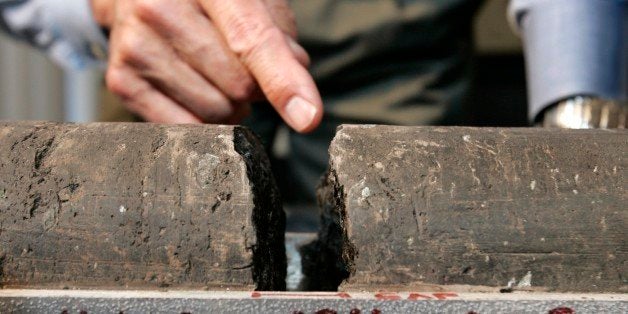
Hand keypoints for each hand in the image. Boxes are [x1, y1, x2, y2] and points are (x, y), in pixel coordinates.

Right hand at [91, 0, 322, 131]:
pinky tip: (197, 89)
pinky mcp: (121, 79)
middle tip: (241, 66)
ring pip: (215, 111)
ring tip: (216, 76)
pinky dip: (204, 118)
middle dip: (253, 86)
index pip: (252, 39)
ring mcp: (135, 44)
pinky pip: (185, 126)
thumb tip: (294, 85)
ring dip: (231, 105)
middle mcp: (159, 7)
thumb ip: (278, 35)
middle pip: (238, 85)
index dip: (283, 81)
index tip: (307, 118)